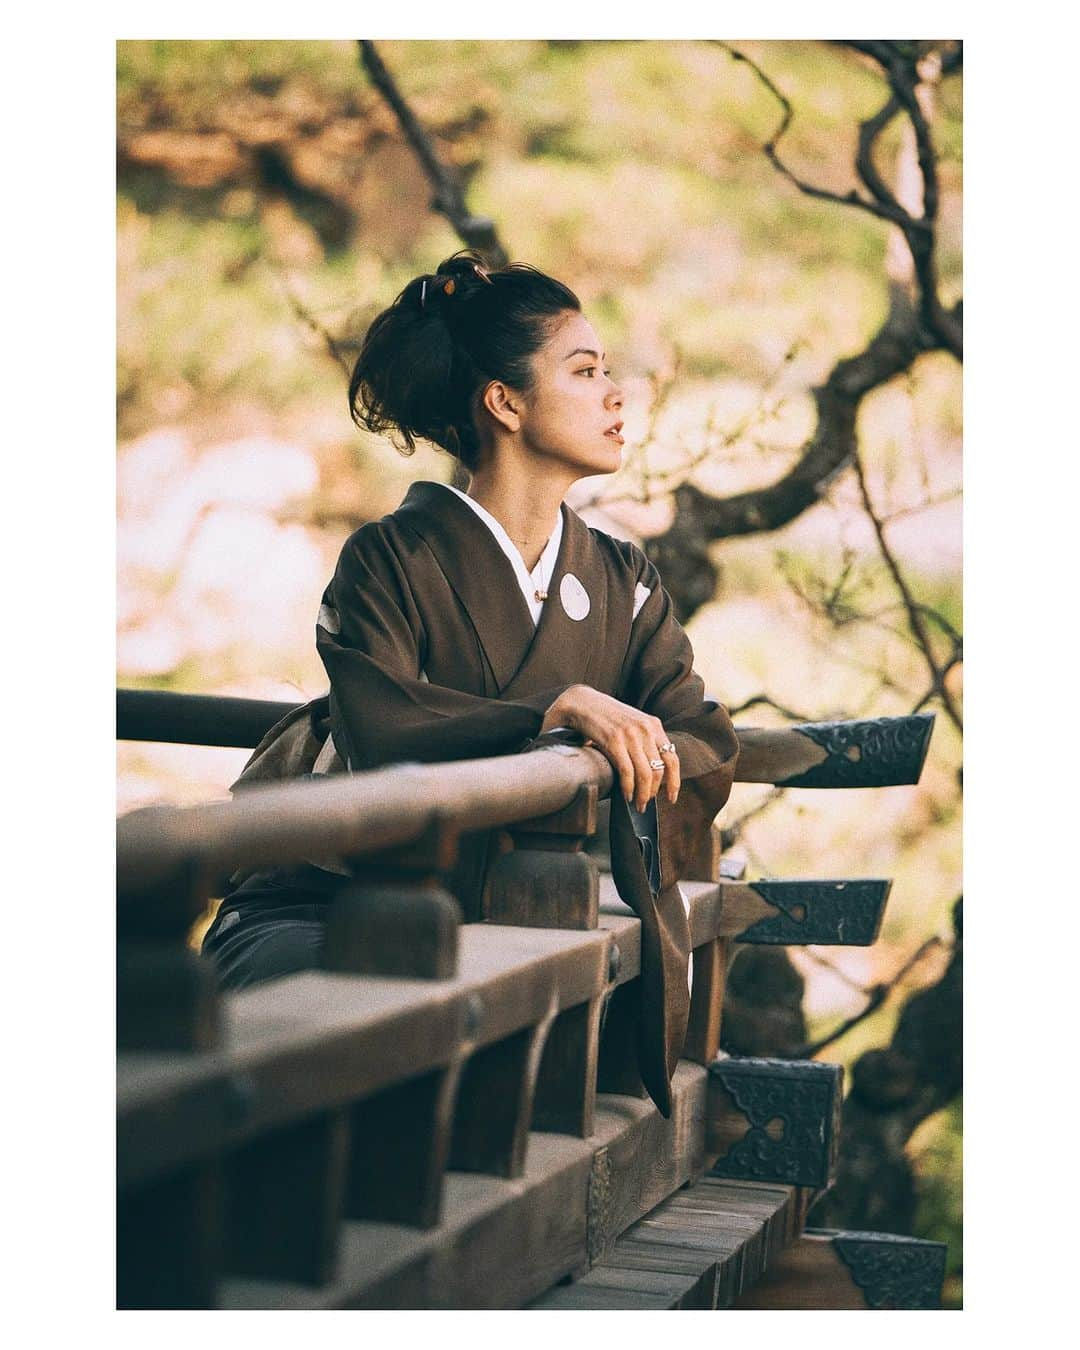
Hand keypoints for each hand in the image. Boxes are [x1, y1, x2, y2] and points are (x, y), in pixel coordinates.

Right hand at [541, 685, 679, 811]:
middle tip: (645, 803)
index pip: (673, 758)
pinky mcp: (613, 741)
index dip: (674, 782)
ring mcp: (630, 735)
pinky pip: (627, 772)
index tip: (671, 798)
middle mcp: (645, 729)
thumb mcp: (632, 723)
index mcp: (653, 724)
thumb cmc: (605, 716)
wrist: (581, 702)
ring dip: (642, 795)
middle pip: (659, 770)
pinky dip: (628, 788)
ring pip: (645, 774)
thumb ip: (644, 740)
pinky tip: (626, 796)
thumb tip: (652, 771)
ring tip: (637, 805)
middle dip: (653, 792)